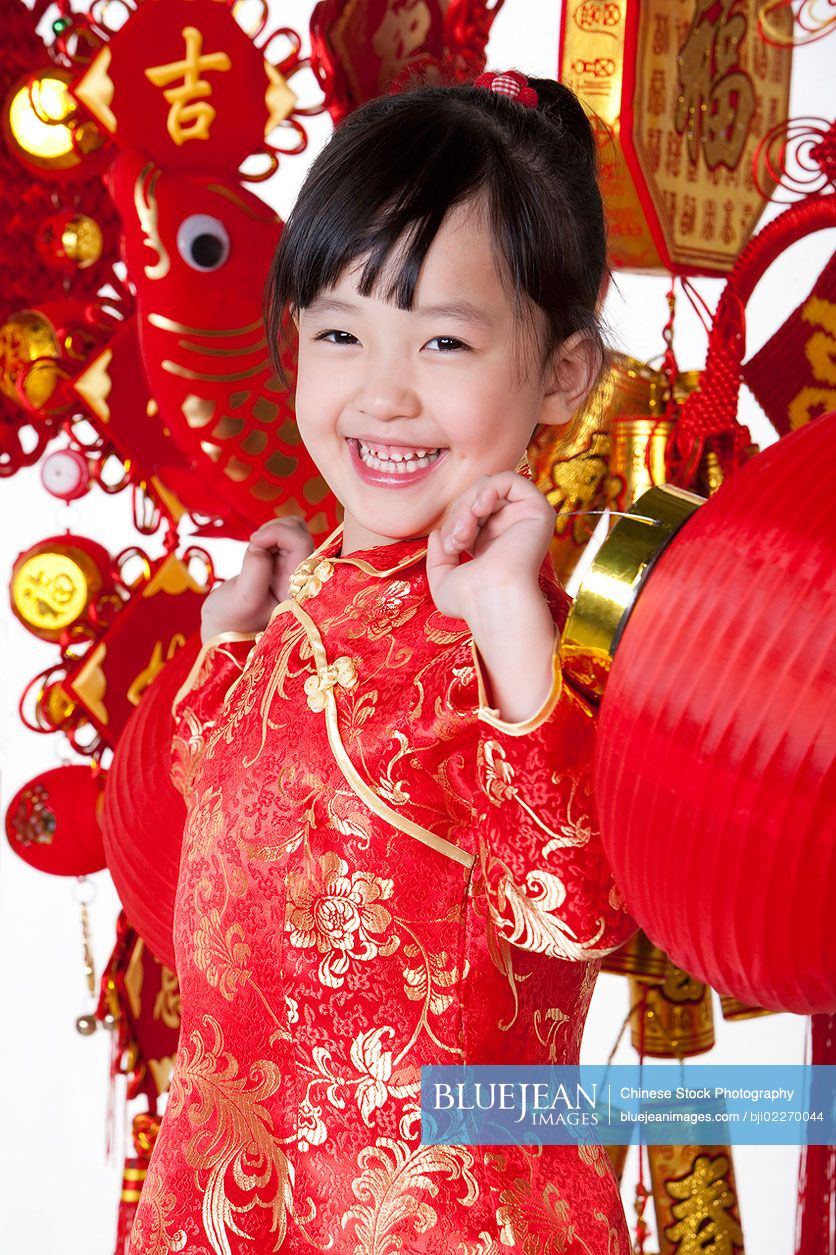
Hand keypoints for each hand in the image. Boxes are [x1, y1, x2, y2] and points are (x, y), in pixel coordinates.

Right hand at [200, 516, 314, 642]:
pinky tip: (256, 552)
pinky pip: (283, 536)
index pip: (302, 546)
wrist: (223, 627)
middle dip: (275, 531)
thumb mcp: (241, 600)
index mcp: (298, 593)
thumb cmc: (231, 621)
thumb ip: (256, 569)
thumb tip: (263, 545)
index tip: (254, 541)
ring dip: (272, 532)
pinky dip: (267, 535)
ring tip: (254, 549)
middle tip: (253, 545)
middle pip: (301, 534)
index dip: (279, 534)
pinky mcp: (284, 564)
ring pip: (295, 530)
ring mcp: (294, 571)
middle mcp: (302, 580)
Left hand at [425, 471, 555, 623]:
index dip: (452, 521)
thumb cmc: (470, 600)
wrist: (492, 599)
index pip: (467, 511)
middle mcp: (510, 529)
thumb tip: (435, 534)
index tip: (448, 546)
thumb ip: (435, 556)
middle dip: (458, 514)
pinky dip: (489, 489)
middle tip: (454, 541)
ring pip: (489, 487)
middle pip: (476, 496)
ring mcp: (525, 518)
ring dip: (468, 505)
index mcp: (492, 542)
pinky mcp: (538, 510)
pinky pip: (511, 479)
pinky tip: (479, 509)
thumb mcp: (443, 579)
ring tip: (464, 532)